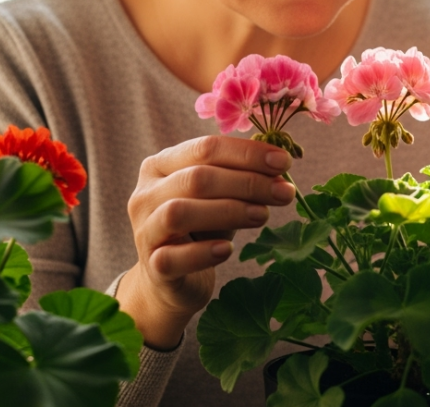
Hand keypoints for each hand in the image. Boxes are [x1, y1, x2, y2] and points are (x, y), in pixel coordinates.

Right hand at [115, 136, 296, 348]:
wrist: (173, 281)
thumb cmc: (202, 228)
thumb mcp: (221, 197)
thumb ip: (242, 179)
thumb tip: (281, 169)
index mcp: (161, 165)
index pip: (205, 148)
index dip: (247, 153)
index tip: (284, 162)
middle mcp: (146, 194)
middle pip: (196, 178)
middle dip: (247, 182)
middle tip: (285, 192)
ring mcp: (144, 230)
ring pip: (179, 212)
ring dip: (228, 211)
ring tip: (263, 216)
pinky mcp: (152, 267)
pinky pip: (172, 257)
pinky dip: (202, 253)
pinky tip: (228, 250)